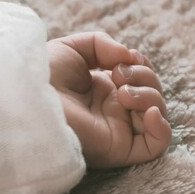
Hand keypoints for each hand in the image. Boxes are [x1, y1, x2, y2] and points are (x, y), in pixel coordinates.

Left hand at [47, 32, 170, 167]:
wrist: (32, 103)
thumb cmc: (44, 77)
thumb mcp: (72, 48)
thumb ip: (102, 44)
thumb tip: (128, 56)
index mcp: (106, 90)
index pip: (141, 77)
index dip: (141, 63)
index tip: (125, 58)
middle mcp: (116, 110)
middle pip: (153, 92)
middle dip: (144, 76)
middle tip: (119, 75)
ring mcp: (121, 130)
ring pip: (158, 114)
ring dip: (149, 96)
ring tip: (122, 93)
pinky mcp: (122, 149)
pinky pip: (157, 145)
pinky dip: (162, 127)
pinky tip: (149, 112)